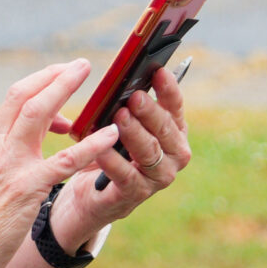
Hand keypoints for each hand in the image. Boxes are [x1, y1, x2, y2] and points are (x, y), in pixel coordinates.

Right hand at [0, 61, 119, 267]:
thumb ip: (0, 155)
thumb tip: (21, 142)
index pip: (12, 101)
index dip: (40, 85)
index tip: (61, 82)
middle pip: (23, 95)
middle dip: (54, 74)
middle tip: (81, 64)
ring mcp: (10, 165)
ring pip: (38, 113)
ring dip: (65, 88)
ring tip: (90, 75)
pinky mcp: (27, 188)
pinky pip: (65, 159)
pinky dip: (91, 144)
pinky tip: (111, 135)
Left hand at [50, 66, 190, 252]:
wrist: (90, 196)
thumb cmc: (110, 153)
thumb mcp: (120, 128)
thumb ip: (127, 108)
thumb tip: (123, 83)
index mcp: (174, 133)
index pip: (175, 107)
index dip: (168, 89)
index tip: (159, 71)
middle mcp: (174, 155)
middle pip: (165, 130)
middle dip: (150, 112)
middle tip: (134, 96)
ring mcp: (158, 178)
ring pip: (149, 152)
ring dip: (134, 133)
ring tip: (119, 117)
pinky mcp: (135, 195)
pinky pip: (125, 176)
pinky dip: (113, 161)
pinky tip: (101, 148)